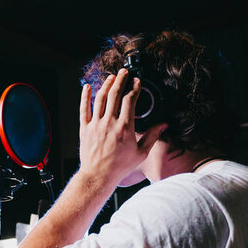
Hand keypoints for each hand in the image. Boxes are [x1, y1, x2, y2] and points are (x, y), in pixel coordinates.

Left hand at [78, 68, 164, 185]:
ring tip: (111, 77)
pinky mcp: (84, 129)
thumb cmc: (119, 167)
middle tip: (124, 72)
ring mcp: (95, 125)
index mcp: (125, 127)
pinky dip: (84, 96)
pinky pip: (83, 109)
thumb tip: (163, 125)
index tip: (137, 82)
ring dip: (106, 85)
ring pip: (100, 98)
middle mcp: (109, 123)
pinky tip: (87, 87)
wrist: (98, 176)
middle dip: (121, 80)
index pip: (130, 100)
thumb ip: (152, 136)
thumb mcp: (141, 153)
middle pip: (115, 94)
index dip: (134, 88)